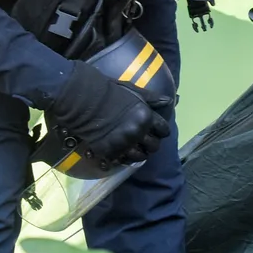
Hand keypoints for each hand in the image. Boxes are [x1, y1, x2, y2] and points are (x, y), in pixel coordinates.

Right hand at [48, 61, 170, 166]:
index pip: (164, 131)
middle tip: (143, 141)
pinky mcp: (109, 152)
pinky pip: (123, 161)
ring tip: (133, 149)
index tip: (155, 130)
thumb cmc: (110, 92)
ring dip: (139, 153)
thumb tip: (169, 101)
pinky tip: (121, 152)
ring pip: (140, 157)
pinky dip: (123, 158)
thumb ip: (152, 99)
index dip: (161, 131)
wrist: (84, 100)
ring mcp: (124, 143)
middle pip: (154, 146)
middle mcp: (137, 132)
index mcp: (146, 117)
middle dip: (151, 143)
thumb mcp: (134, 91)